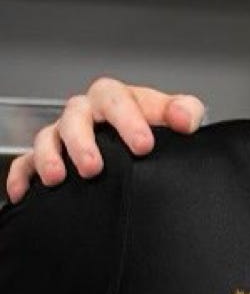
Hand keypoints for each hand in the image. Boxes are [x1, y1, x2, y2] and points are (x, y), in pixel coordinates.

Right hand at [4, 77, 205, 203]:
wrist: (144, 147)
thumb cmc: (156, 128)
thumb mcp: (176, 116)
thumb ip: (185, 112)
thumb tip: (185, 120)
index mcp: (116, 99)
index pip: (117, 101)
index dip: (128, 121)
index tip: (144, 146)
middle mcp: (86, 113)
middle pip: (75, 117)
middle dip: (82, 142)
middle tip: (94, 168)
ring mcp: (64, 134)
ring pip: (48, 137)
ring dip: (50, 157)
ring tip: (58, 178)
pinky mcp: (46, 156)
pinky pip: (24, 163)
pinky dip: (21, 177)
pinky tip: (24, 194)